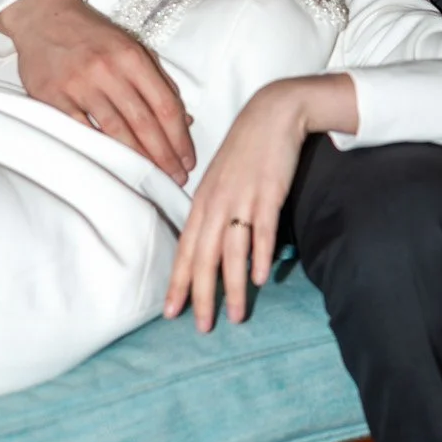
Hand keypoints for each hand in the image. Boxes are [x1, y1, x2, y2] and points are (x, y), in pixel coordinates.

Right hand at [0, 0, 196, 181]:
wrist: (43, 16)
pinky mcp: (52, 96)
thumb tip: (184, 120)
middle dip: (163, 155)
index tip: (187, 160)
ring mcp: (79, 83)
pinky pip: (79, 130)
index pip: (164, 105)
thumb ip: (159, 81)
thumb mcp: (131, 47)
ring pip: (114, 130)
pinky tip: (112, 165)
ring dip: (136, 158)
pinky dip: (97, 149)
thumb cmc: (92, 34)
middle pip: (143, 122)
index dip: (179, 137)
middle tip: (175, 178)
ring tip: (152, 177)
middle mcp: (108, 69)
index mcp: (132, 57)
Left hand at [166, 72, 357, 330]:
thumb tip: (208, 245)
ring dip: (233, 287)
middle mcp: (216, 203)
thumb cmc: (246, 150)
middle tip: (202, 327)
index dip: (178, 283)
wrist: (271, 114)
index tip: (171, 313)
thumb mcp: (220, 180)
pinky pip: (262, 230)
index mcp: (202, 202)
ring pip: (232, 251)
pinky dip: (259, 256)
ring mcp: (241, 199)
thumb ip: (212, 211)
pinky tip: (259, 279)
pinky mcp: (268, 193)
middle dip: (201, 295)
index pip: (185, 250)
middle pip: (204, 258)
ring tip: (235, 316)